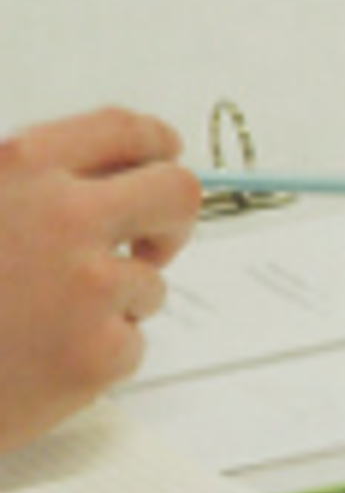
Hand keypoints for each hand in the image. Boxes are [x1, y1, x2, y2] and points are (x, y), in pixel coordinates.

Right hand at [0, 109, 198, 453]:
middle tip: (149, 245)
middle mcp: (63, 216)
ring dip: (112, 304)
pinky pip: (131, 344)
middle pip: (176, 194)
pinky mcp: (98, 353)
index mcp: (20, 168)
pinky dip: (95, 357)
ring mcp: (88, 285)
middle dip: (171, 221)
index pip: (124, 131)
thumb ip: (23, 186)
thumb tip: (100, 174)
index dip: (154, 143)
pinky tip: (39, 361)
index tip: (163, 156)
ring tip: (41, 323)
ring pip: (149, 283)